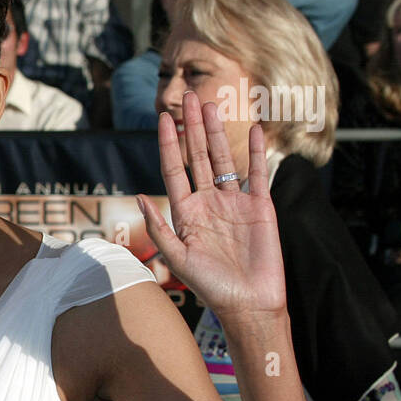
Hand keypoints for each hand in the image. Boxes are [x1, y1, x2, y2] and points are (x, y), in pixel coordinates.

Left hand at [139, 92, 286, 317]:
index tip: (164, 118)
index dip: (170, 144)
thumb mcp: (178, 257)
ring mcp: (235, 203)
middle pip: (200, 157)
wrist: (248, 302)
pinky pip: (257, 174)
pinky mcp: (260, 207)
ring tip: (212, 105)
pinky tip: (254, 130)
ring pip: (225, 159)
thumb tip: (140, 197)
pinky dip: (256, 152)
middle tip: (190, 98)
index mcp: (186, 212)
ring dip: (219, 133)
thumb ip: (160, 228)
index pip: (175, 169)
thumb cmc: (210, 286)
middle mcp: (209, 202)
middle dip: (194, 128)